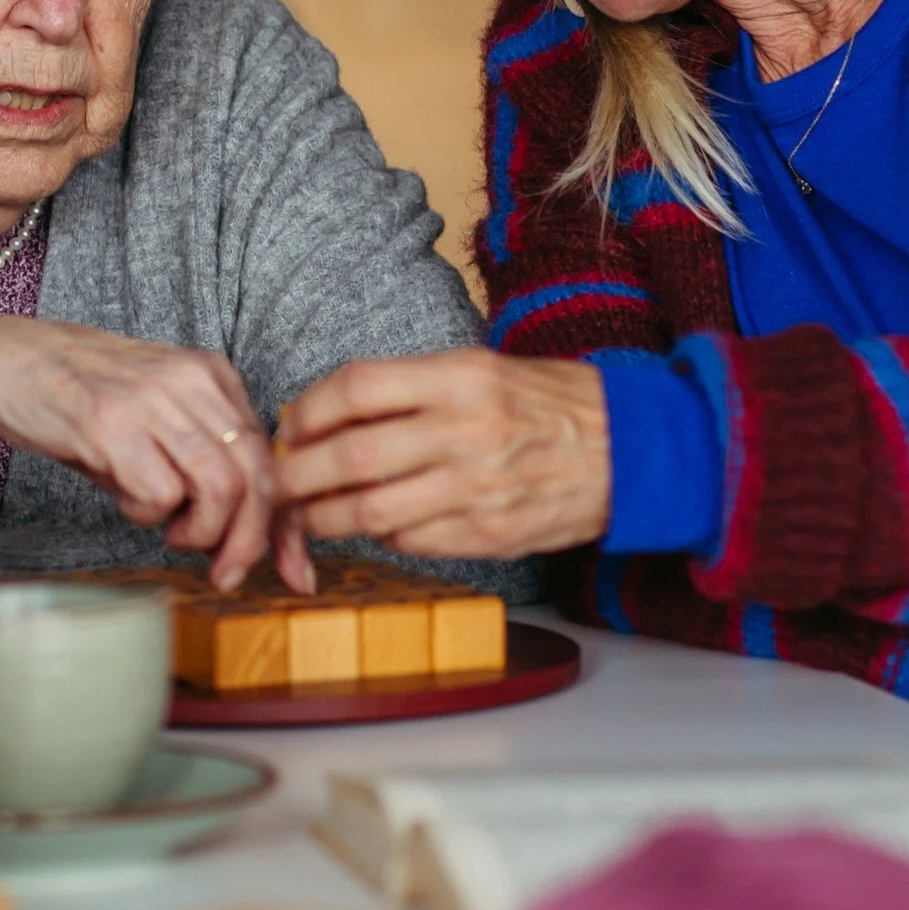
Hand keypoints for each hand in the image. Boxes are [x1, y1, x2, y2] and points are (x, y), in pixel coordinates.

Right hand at [0, 319, 312, 594]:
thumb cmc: (90, 403)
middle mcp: (191, 381)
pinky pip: (160, 493)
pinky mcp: (111, 424)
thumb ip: (206, 459)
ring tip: (170, 531)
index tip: (294, 572)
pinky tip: (125, 498)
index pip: (272, 456)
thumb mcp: (161, 418)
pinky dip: (148, 514)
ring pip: (219, 488)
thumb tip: (252, 534)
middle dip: (248, 541)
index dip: (287, 524)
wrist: (12, 364)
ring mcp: (152, 401)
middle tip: (224, 572)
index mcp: (212, 375)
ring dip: (199, 531)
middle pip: (256, 477)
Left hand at [274, 348, 609, 559]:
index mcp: (462, 377)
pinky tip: (372, 525)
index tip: (289, 425)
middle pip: (350, 455)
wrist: (632, 452)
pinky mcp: (488, 536)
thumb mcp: (481, 368)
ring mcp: (478, 490)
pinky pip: (409, 541)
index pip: (357, 388)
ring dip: (323, 516)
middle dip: (296, 473)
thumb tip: (322, 414)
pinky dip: (378, 536)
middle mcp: (467, 431)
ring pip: (369, 511)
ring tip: (308, 513)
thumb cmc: (547, 403)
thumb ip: (408, 389)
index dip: (307, 409)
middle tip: (276, 480)